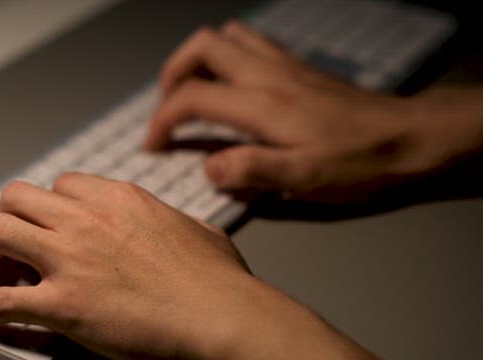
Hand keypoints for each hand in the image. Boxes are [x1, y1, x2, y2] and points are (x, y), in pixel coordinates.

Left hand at [0, 175, 374, 358]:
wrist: (220, 313)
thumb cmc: (217, 279)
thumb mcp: (199, 230)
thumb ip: (174, 221)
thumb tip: (173, 225)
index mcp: (119, 199)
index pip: (61, 185)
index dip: (49, 207)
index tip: (50, 225)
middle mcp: (88, 219)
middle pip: (19, 197)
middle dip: (11, 219)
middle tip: (16, 246)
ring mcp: (71, 259)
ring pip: (0, 232)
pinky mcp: (63, 303)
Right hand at [145, 20, 482, 201]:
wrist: (406, 134)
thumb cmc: (358, 160)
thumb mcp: (306, 177)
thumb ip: (253, 170)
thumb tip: (208, 167)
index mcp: (263, 104)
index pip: (193, 97)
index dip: (163, 120)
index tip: (154, 145)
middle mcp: (267, 74)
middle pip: (202, 47)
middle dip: (172, 74)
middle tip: (168, 109)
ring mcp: (283, 64)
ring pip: (226, 36)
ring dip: (199, 59)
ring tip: (193, 92)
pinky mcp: (296, 66)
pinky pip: (251, 42)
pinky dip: (227, 55)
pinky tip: (232, 84)